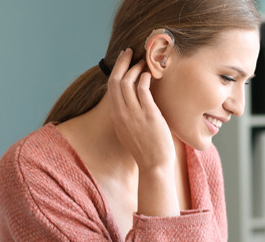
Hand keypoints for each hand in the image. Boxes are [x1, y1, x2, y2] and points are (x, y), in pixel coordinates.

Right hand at [107, 48, 174, 170]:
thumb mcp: (129, 132)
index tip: (123, 60)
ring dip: (135, 68)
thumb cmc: (145, 150)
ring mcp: (134, 114)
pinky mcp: (148, 114)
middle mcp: (121, 114)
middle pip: (116, 80)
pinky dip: (144, 78)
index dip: (116, 70)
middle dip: (122, 62)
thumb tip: (132, 102)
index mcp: (116, 117)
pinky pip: (142, 89)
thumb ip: (127, 116)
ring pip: (128, 82)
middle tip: (130, 52)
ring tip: (144, 62)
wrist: (154, 165)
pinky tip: (150, 74)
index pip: (111, 87)